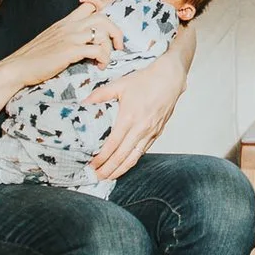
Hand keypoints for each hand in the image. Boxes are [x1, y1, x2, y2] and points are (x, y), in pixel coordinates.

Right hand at [10, 0, 120, 88]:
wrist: (17, 67)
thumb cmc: (33, 57)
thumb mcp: (51, 38)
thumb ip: (66, 35)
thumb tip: (82, 40)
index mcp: (65, 22)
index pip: (91, 5)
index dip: (106, 11)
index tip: (111, 27)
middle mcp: (70, 26)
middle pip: (103, 17)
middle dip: (116, 31)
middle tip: (117, 46)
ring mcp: (70, 38)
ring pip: (102, 33)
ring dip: (109, 49)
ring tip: (104, 61)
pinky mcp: (69, 51)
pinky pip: (96, 50)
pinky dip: (103, 58)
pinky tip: (98, 66)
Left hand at [86, 58, 183, 181]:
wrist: (170, 77)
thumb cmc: (146, 80)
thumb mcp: (120, 84)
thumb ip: (100, 95)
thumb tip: (83, 103)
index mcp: (129, 117)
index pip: (112, 145)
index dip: (101, 158)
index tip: (91, 165)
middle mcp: (141, 128)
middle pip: (122, 156)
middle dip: (108, 169)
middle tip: (96, 177)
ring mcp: (151, 132)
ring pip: (134, 157)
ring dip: (121, 170)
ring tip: (109, 177)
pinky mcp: (157, 133)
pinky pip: (143, 151)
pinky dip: (133, 161)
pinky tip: (125, 164)